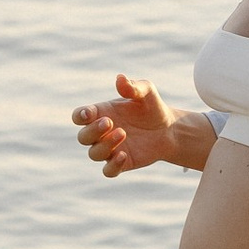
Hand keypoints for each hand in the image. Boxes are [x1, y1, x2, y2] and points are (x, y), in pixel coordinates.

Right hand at [71, 75, 192, 176]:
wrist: (169, 129)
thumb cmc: (152, 107)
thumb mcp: (146, 92)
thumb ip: (133, 87)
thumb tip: (120, 78)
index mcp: (101, 113)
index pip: (79, 116)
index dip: (80, 115)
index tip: (89, 113)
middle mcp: (101, 133)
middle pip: (83, 137)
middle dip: (92, 131)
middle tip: (110, 122)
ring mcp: (110, 149)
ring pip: (94, 154)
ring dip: (105, 145)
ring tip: (123, 133)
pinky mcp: (122, 163)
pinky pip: (108, 171)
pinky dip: (113, 166)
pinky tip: (124, 156)